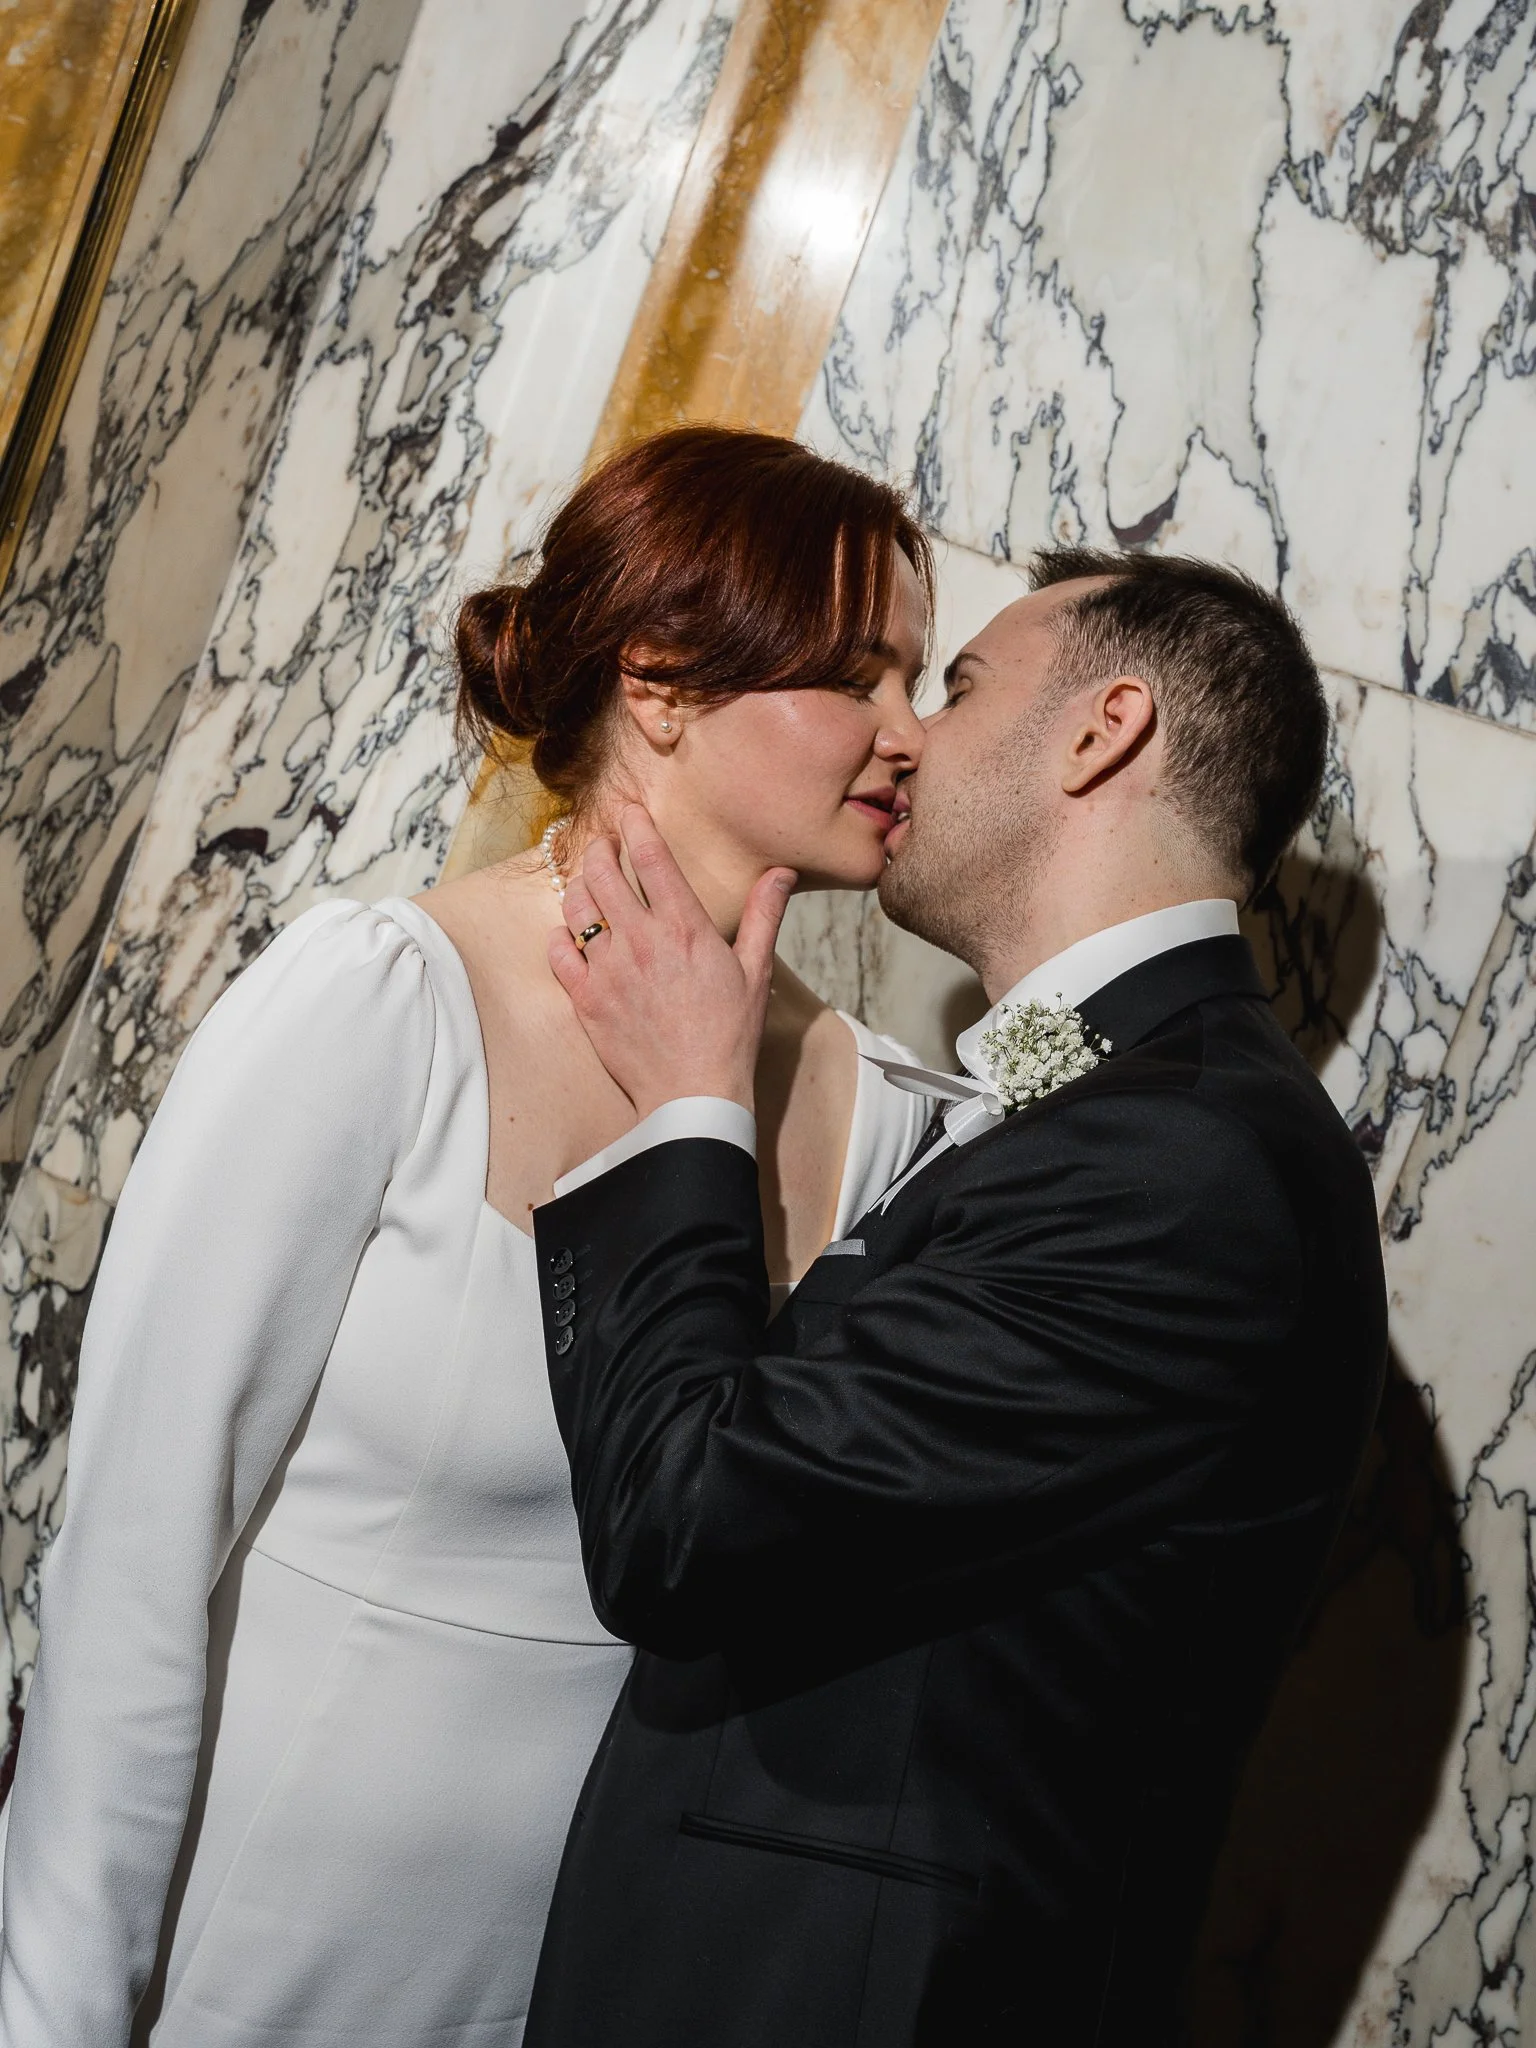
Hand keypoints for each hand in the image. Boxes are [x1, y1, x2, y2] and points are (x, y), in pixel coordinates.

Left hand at [549, 807, 795, 1118]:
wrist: (693, 1093)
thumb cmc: (730, 1033)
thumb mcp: (754, 970)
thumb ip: (764, 914)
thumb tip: (780, 872)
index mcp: (685, 927)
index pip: (652, 857)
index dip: (636, 825)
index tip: (628, 810)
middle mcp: (641, 940)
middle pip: (602, 872)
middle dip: (599, 848)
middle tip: (603, 843)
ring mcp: (608, 969)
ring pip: (575, 907)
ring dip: (579, 888)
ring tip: (587, 885)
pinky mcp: (586, 999)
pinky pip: (558, 952)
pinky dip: (560, 936)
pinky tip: (570, 935)